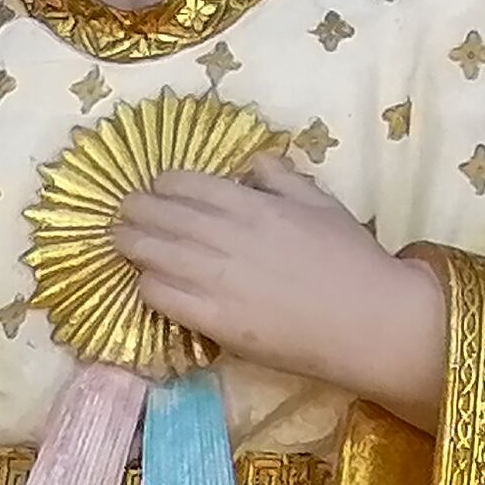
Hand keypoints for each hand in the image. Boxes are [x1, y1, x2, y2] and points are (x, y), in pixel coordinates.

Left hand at [114, 159, 451, 426]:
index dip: (165, 185)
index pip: (190, 185)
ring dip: (131, 245)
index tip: (155, 188)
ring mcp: (218, 279)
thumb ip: (282, 178)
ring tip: (116, 241)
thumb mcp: (321, 202)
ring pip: (155, 254)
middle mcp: (228, 236)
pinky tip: (141, 283)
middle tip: (121, 212)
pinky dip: (147, 286)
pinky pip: (164, 298)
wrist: (367, 318)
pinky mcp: (215, 320)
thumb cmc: (352, 259)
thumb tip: (251, 164)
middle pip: (163, 217)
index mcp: (254, 205)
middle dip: (137, 211)